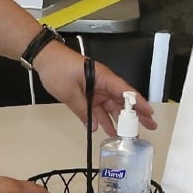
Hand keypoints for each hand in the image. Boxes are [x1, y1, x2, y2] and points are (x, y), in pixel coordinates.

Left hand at [34, 42, 156, 136]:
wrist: (43, 58)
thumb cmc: (57, 68)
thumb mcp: (69, 92)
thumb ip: (83, 110)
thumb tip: (93, 125)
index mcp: (102, 77)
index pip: (125, 91)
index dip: (139, 103)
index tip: (149, 114)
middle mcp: (102, 82)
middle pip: (122, 100)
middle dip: (135, 114)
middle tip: (149, 126)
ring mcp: (95, 87)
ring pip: (110, 105)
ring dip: (118, 119)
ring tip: (127, 134)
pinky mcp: (87, 91)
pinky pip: (98, 106)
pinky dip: (102, 117)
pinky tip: (105, 129)